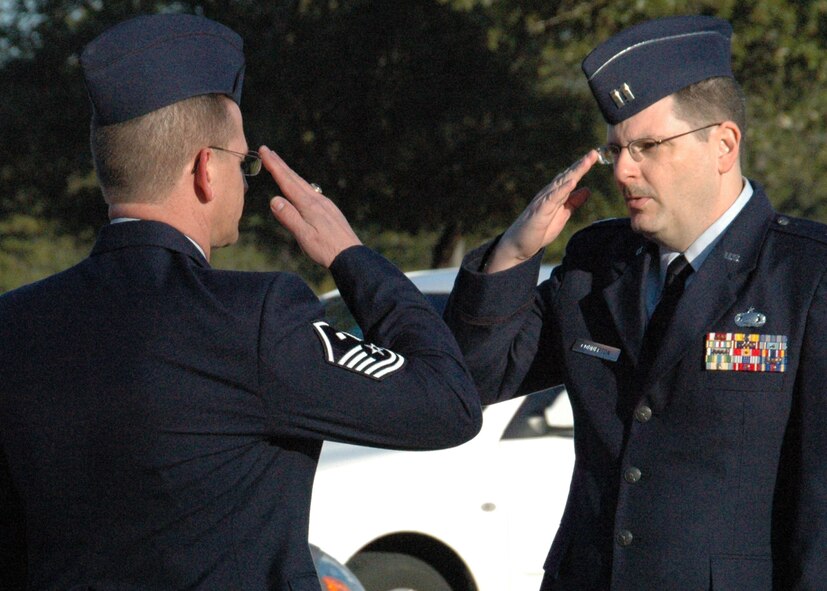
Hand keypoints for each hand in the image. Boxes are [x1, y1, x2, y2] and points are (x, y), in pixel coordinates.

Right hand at [260, 146, 361, 267]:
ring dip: (290, 174)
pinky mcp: (330, 211)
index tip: (264, 151)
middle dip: (280, 164)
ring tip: (281, 166)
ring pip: (304, 185)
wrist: (351, 256)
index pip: (287, 182)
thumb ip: (289, 218)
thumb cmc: (326, 249)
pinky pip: (311, 192)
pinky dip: (301, 185)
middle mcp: (317, 200)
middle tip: (268, 151)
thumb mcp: (304, 236)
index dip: (274, 166)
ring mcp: (326, 205)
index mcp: (309, 205)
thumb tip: (274, 199)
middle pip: (295, 179)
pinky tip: (302, 188)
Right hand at [486, 151, 598, 272]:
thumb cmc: (539, 230)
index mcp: (556, 195)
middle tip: (594, 153)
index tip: (594, 156)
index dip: (582, 167)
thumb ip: (573, 203)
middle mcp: (549, 194)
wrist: (518, 245)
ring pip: (561, 183)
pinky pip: (552, 198)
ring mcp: (543, 201)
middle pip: (567, 176)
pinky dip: (563, 189)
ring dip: (574, 172)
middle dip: (581, 165)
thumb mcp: (562, 215)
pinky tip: (572, 182)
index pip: (571, 178)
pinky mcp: (539, 211)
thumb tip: (587, 189)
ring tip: (586, 162)